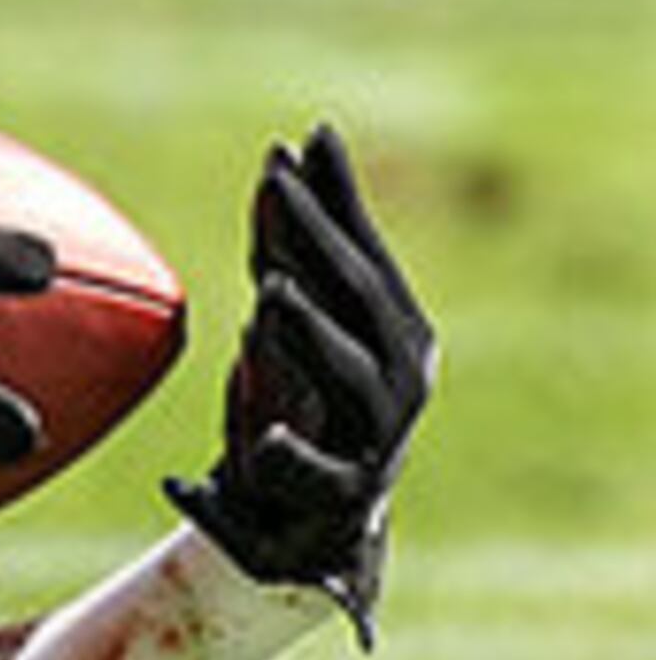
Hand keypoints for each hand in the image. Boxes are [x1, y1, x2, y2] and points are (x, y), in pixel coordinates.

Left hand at [166, 125, 432, 644]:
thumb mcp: (291, 317)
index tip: (301, 139)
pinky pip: (313, 473)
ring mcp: (373, 435)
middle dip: (315, 238)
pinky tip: (261, 441)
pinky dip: (288, 457)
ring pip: (349, 379)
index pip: (361, 253)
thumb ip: (289, 247)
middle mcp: (397, 376)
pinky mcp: (338, 494)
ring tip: (267, 294)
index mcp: (392, 329)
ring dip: (310, 334)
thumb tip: (291, 151)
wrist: (311, 521)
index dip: (333, 199)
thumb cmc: (305, 400)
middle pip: (360, 298)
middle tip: (274, 186)